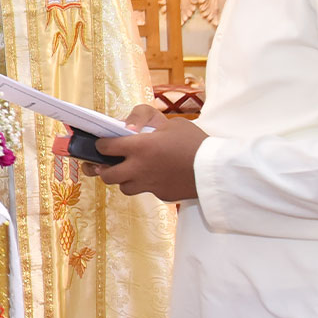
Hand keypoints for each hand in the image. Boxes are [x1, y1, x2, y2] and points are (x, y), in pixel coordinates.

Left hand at [90, 105, 206, 201]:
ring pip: (123, 187)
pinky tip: (154, 176)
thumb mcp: (171, 123)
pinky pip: (145, 191)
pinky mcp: (160, 195)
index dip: (100, 144)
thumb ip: (146, 122)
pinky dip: (145, 185)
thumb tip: (127, 128)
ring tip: (131, 170)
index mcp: (139, 147)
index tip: (102, 143)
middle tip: (107, 162)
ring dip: (123, 179)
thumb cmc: (195, 142)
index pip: (105, 147)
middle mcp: (139, 168)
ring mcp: (149, 184)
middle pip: (107, 175)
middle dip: (103, 168)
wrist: (216, 169)